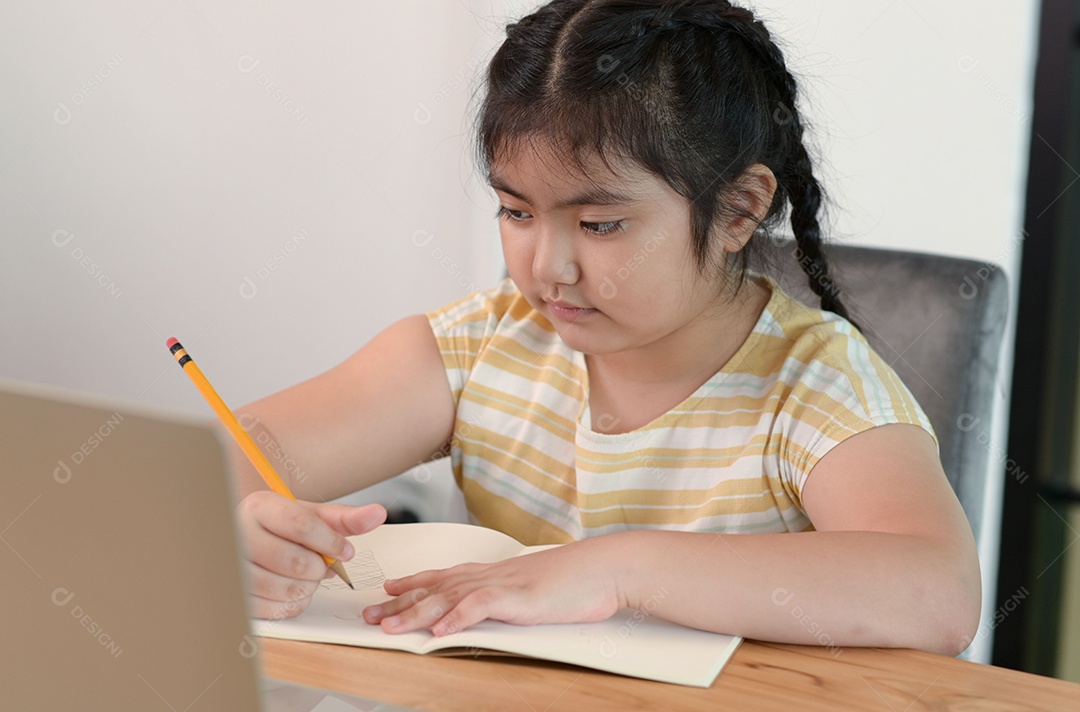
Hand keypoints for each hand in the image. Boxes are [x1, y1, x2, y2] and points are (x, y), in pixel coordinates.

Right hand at [236, 490, 385, 618]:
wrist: (248, 540)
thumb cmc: (282, 528)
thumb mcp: (311, 516)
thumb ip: (344, 518)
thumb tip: (378, 514)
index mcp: (260, 507)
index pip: (301, 524)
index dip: (331, 541)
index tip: (346, 550)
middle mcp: (240, 535)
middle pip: (296, 561)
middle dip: (321, 568)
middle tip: (323, 564)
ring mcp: (233, 568)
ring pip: (287, 588)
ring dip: (310, 586)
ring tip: (308, 574)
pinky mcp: (236, 595)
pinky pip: (277, 609)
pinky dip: (297, 602)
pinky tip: (296, 587)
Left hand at [362, 538, 622, 635]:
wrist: (606, 567)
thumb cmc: (578, 580)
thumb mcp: (535, 588)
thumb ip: (511, 595)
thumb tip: (499, 604)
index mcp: (495, 572)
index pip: (444, 576)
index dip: (414, 583)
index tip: (388, 588)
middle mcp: (491, 575)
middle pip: (435, 587)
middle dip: (399, 601)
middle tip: (369, 613)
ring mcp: (503, 584)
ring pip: (448, 597)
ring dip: (415, 612)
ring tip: (388, 625)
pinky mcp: (517, 597)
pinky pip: (479, 607)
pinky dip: (456, 618)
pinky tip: (438, 630)